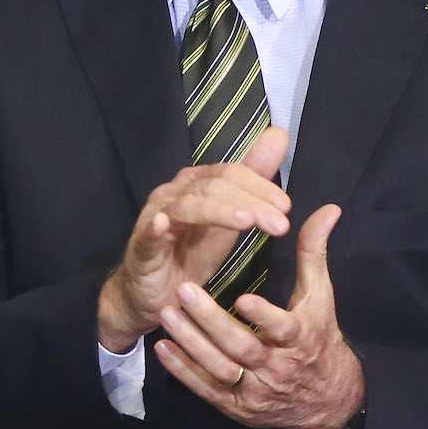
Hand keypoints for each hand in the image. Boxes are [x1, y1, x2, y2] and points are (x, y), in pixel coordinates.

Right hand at [97, 126, 291, 352]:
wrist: (156, 294)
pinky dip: (155, 227)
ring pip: (187, 207)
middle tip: (280, 224)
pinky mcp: (141, 248)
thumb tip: (279, 134)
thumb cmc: (190, 251)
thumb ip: (252, 179)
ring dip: (218, 213)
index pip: (229, 174)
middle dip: (249, 202)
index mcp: (195, 184)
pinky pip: (148, 234)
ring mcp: (154, 218)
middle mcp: (173, 194)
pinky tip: (165, 225)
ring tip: (246, 223)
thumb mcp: (230, 217)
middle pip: (212, 188)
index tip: (286, 207)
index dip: (258, 186)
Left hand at [154, 203, 364, 428]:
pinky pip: (206, 389)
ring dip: (191, 343)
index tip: (243, 296)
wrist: (327, 400)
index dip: (264, 317)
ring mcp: (255, 391)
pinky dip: (183, 370)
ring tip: (166, 313)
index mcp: (301, 339)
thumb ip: (314, 252)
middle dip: (211, 321)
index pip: (283, 329)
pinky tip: (163, 346)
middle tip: (184, 289)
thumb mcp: (320, 297)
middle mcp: (278, 368)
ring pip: (219, 369)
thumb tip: (329, 208)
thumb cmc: (319, 338)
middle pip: (242, 347)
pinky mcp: (236, 407)